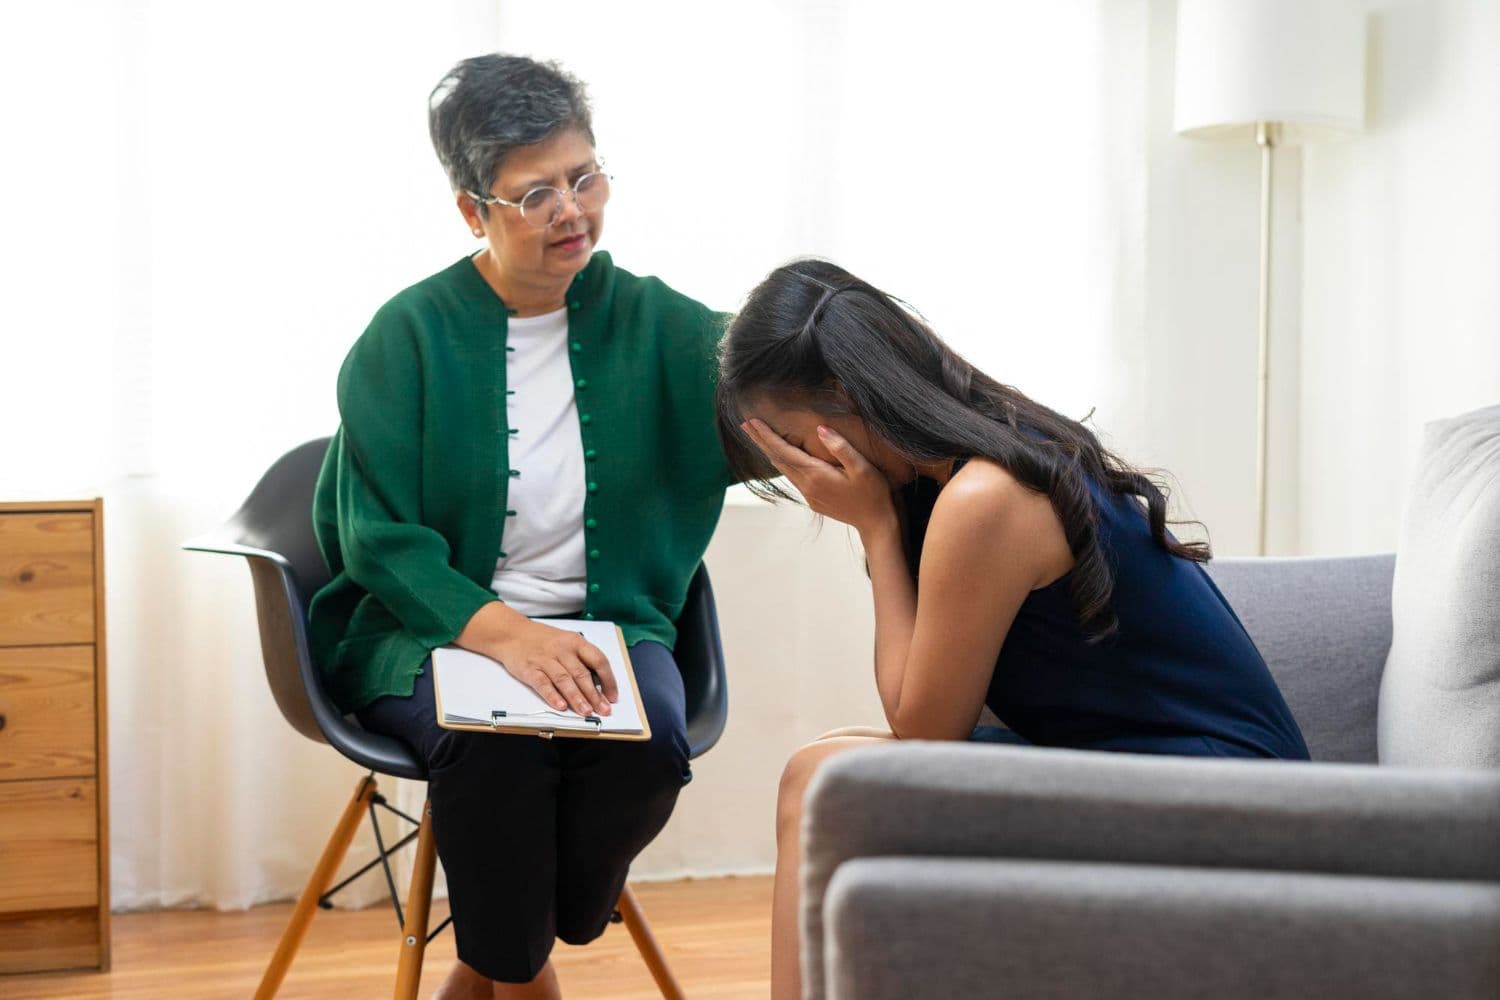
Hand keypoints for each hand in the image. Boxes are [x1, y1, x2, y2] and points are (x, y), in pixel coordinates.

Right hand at [491, 618, 617, 716]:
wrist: (511, 633)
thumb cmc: (543, 640)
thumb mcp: (566, 641)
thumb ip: (581, 659)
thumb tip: (599, 684)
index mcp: (576, 641)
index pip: (598, 660)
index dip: (608, 680)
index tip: (612, 696)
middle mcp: (562, 649)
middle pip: (582, 674)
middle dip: (595, 695)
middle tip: (603, 710)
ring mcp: (545, 659)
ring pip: (564, 680)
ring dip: (577, 698)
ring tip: (586, 712)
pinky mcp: (529, 669)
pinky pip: (543, 684)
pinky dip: (552, 696)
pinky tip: (561, 706)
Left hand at [741, 419, 895, 534]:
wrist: (876, 523)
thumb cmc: (873, 493)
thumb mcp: (862, 468)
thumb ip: (841, 447)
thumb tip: (820, 429)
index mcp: (816, 475)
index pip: (784, 451)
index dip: (767, 435)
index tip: (752, 421)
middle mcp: (807, 486)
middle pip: (777, 459)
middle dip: (761, 441)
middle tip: (744, 425)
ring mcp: (809, 495)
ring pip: (783, 469)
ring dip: (770, 452)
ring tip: (759, 438)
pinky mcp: (814, 500)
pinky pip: (793, 478)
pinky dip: (783, 463)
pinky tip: (782, 457)